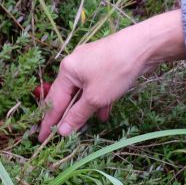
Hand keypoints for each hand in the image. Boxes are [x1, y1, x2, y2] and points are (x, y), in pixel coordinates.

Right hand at [38, 10, 185, 141]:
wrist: (144, 46)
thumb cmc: (116, 70)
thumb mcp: (95, 98)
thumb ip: (77, 115)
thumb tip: (62, 131)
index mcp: (67, 70)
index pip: (54, 101)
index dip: (48, 122)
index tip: (41, 138)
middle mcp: (75, 65)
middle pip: (66, 96)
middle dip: (65, 115)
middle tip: (59, 134)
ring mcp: (90, 63)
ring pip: (82, 92)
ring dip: (83, 109)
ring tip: (83, 128)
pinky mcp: (104, 64)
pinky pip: (95, 86)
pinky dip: (96, 100)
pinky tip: (103, 114)